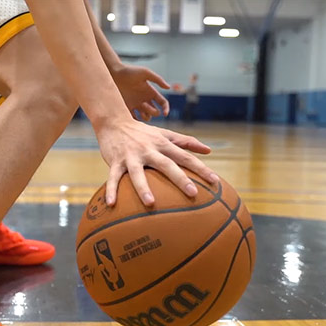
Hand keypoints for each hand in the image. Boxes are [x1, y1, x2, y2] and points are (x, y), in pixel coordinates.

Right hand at [96, 119, 217, 206]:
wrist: (113, 121)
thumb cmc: (142, 132)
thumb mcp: (165, 133)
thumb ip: (186, 142)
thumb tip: (209, 150)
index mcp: (163, 144)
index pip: (185, 157)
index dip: (201, 168)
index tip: (214, 181)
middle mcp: (149, 150)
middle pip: (167, 165)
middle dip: (180, 178)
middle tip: (193, 193)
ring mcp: (131, 156)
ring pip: (138, 173)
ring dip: (143, 188)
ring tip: (150, 203)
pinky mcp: (115, 162)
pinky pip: (113, 178)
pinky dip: (111, 190)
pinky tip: (110, 204)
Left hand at [111, 64, 170, 121]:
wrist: (114, 73)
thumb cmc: (130, 71)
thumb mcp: (145, 73)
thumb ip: (157, 79)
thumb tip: (168, 87)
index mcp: (151, 92)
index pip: (162, 103)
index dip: (165, 109)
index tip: (165, 114)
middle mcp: (145, 99)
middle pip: (155, 112)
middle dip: (153, 112)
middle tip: (143, 105)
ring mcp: (136, 104)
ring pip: (146, 117)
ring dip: (146, 117)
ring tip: (139, 112)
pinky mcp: (127, 107)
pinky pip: (134, 118)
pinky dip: (136, 121)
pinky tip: (134, 117)